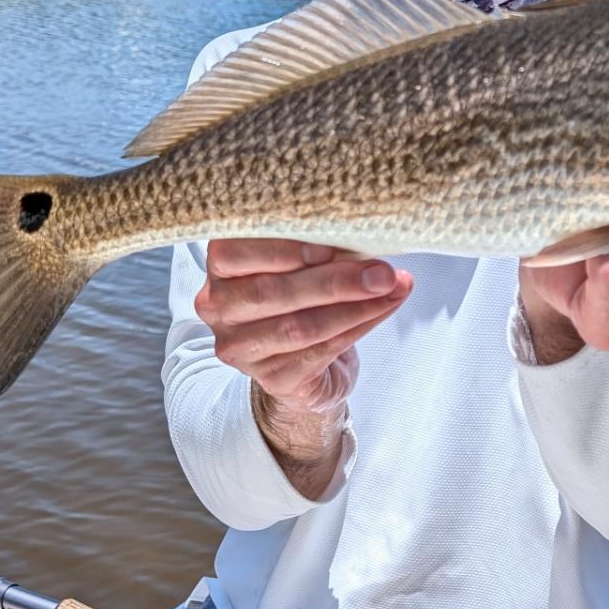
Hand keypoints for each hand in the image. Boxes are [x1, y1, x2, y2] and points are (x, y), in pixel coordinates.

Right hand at [195, 239, 412, 413]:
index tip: (333, 244)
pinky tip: (382, 308)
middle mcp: (219, 308)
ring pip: (299, 325)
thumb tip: (364, 231)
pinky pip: (320, 350)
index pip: (234, 251)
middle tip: (380, 271)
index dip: (284, 248)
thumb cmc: (301, 300)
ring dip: (353, 305)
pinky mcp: (272, 377)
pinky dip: (358, 326)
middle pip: (272, 291)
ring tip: (389, 288)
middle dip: (333, 280)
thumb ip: (316, 244)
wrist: (306, 366)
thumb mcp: (299, 262)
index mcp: (221, 267)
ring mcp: (241, 348)